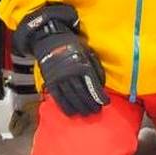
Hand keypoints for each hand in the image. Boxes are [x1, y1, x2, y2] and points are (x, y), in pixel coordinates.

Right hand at [12, 3, 108, 117]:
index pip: (93, 84)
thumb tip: (102, 85)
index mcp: (82, 65)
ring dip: (79, 107)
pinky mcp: (50, 81)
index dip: (100, 96)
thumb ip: (95, 67)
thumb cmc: (72, 45)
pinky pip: (58, 97)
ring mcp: (60, 78)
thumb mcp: (87, 52)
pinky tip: (71, 113)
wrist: (49, 39)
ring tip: (86, 114)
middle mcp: (71, 73)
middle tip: (96, 111)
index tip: (106, 103)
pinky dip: (65, 107)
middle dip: (90, 104)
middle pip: (82, 93)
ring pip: (71, 97)